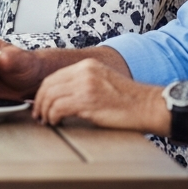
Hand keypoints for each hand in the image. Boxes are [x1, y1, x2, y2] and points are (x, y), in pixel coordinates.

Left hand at [32, 59, 158, 129]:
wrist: (149, 106)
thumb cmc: (129, 101)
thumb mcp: (103, 82)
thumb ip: (83, 83)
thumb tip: (61, 96)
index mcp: (87, 66)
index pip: (54, 76)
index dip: (43, 92)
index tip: (40, 104)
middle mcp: (84, 72)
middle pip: (48, 85)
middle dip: (39, 102)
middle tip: (38, 115)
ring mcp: (85, 86)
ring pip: (50, 97)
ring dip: (44, 112)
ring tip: (46, 122)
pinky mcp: (87, 101)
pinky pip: (58, 108)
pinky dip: (53, 117)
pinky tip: (56, 123)